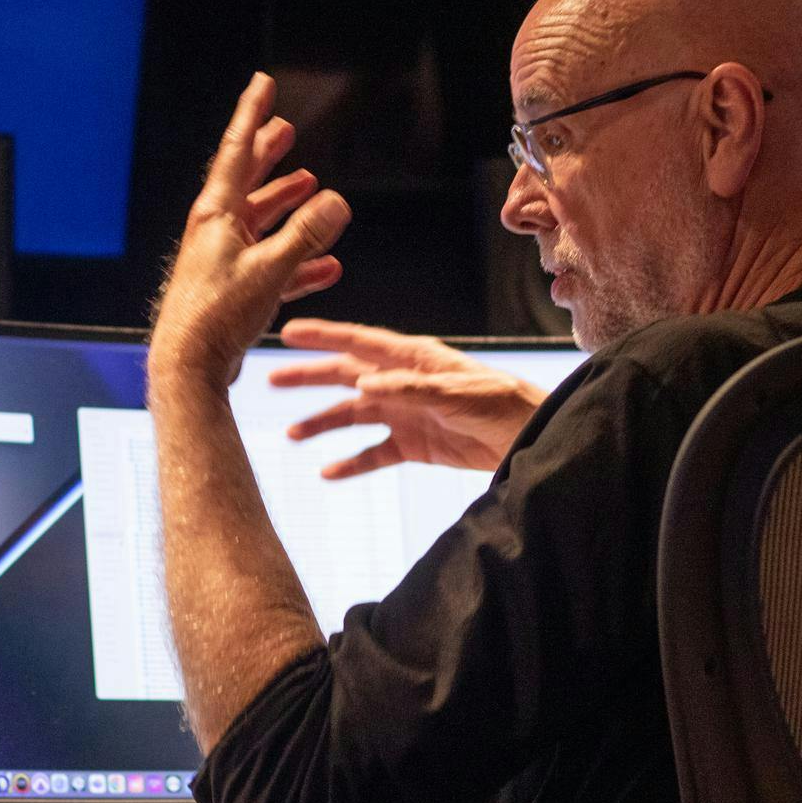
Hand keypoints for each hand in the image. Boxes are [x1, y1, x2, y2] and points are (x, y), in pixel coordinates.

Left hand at [149, 73, 351, 386]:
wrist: (188, 367)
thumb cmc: (218, 316)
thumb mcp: (270, 270)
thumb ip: (305, 236)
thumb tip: (336, 201)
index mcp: (217, 215)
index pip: (238, 151)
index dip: (252, 115)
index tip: (262, 84)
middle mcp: (216, 231)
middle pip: (246, 181)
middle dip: (268, 154)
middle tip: (283, 129)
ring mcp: (223, 260)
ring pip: (259, 222)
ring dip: (284, 204)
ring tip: (307, 186)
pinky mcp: (233, 291)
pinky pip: (271, 266)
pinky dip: (297, 262)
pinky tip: (326, 267)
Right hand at [268, 319, 548, 478]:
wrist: (529, 437)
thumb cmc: (499, 403)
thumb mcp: (454, 393)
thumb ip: (408, 389)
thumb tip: (360, 386)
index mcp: (412, 358)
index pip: (359, 342)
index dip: (323, 336)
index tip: (288, 330)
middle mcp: (402, 382)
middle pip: (346, 377)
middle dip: (309, 377)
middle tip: (271, 380)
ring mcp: (406, 413)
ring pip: (354, 416)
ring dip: (323, 423)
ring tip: (292, 435)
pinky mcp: (415, 445)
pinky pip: (375, 453)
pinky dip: (352, 462)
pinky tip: (327, 472)